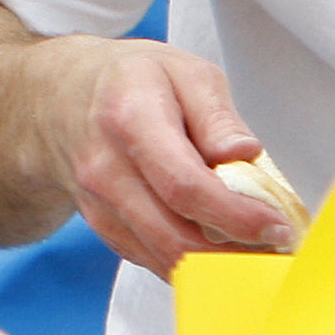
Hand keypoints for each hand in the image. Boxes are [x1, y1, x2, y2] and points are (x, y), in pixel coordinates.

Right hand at [45, 37, 291, 273]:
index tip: (276, 224)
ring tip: (258, 248)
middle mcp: (105, 169)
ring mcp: (98, 205)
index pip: (184, 185)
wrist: (57, 98)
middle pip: (175, 235)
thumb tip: (245, 155)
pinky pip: (153, 260)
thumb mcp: (181, 70)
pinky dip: (193, 263)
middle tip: (277, 245)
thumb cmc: (128, 80)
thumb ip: (217, 115)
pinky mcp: (103, 228)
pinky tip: (222, 246)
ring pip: (165, 258)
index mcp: (129, 118)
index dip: (236, 215)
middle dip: (234, 251)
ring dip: (218, 264)